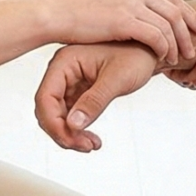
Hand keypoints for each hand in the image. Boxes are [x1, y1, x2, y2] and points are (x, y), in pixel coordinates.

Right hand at [35, 42, 159, 151]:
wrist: (150, 49)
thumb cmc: (136, 53)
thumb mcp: (117, 78)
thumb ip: (94, 101)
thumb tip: (74, 124)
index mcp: (65, 61)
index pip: (45, 97)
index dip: (54, 123)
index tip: (71, 140)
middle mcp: (63, 71)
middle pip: (48, 109)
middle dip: (63, 132)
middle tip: (85, 146)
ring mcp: (70, 82)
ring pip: (57, 115)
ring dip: (70, 133)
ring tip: (91, 144)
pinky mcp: (78, 91)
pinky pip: (69, 115)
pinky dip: (77, 129)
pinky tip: (91, 138)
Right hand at [42, 0, 195, 65]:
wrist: (55, 12)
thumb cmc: (76, 9)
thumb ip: (129, 1)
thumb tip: (143, 13)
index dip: (188, 14)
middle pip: (176, 10)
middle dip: (188, 31)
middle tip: (192, 48)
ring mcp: (132, 1)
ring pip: (169, 25)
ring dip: (177, 44)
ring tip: (177, 58)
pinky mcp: (125, 19)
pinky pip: (156, 37)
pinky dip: (163, 49)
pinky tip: (161, 58)